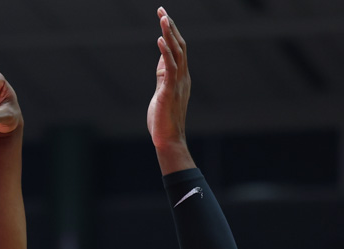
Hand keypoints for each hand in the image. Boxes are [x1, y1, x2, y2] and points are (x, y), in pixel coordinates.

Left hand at [146, 7, 190, 152]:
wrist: (169, 140)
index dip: (172, 32)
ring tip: (163, 18)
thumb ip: (163, 75)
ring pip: (177, 53)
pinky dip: (165, 53)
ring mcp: (177, 84)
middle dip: (170, 27)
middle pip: (180, 46)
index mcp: (181, 77)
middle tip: (162, 10)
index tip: (163, 16)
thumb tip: (162, 57)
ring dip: (169, 35)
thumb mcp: (162, 91)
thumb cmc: (164, 120)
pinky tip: (160, 40)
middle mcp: (183, 78)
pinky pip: (169, 69)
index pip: (179, 49)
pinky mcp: (169, 92)